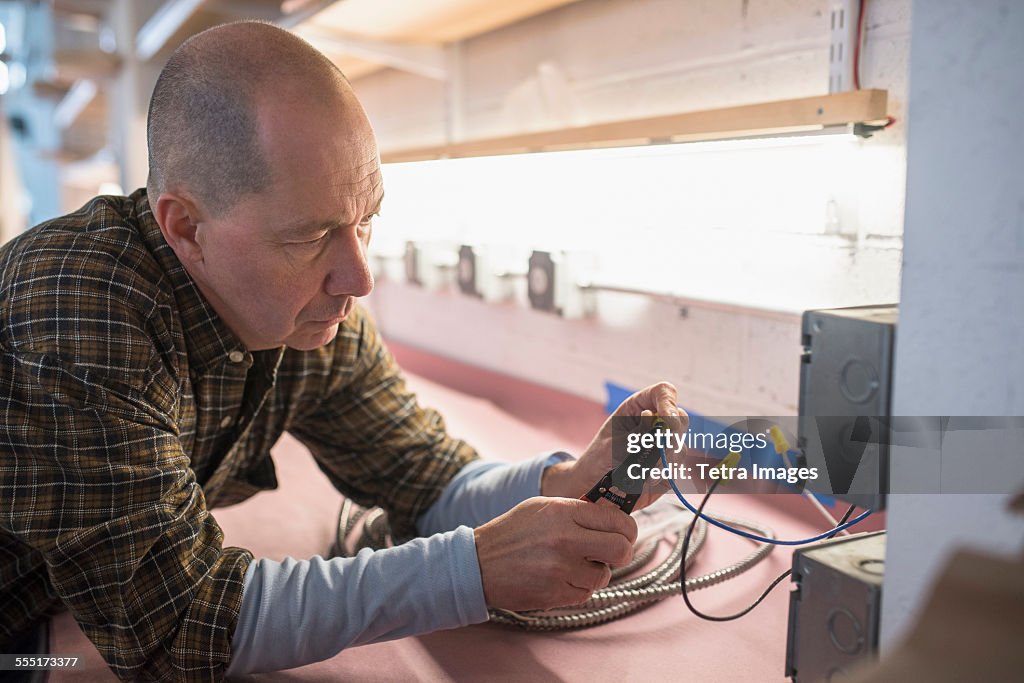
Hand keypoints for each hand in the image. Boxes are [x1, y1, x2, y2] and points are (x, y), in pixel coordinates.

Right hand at [473, 496, 637, 610]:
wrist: (478, 564)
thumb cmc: (513, 532)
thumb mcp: (543, 508)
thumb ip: (578, 510)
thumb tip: (613, 518)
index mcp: (564, 512)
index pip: (618, 521)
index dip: (627, 529)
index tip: (623, 533)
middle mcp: (565, 540)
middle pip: (622, 550)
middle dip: (621, 552)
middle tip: (609, 552)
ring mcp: (561, 570)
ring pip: (604, 575)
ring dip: (595, 572)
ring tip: (574, 564)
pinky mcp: (555, 594)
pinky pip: (586, 593)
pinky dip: (578, 587)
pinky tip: (561, 578)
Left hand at [542, 382, 688, 510]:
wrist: (595, 483)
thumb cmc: (600, 457)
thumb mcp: (614, 443)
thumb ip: (636, 434)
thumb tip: (654, 419)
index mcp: (639, 407)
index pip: (664, 392)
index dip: (669, 401)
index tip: (665, 417)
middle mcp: (656, 422)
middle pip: (679, 417)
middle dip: (670, 433)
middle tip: (657, 446)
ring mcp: (664, 444)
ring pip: (679, 444)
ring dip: (663, 458)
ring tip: (641, 470)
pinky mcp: (668, 465)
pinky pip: (675, 466)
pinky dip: (661, 473)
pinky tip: (646, 479)